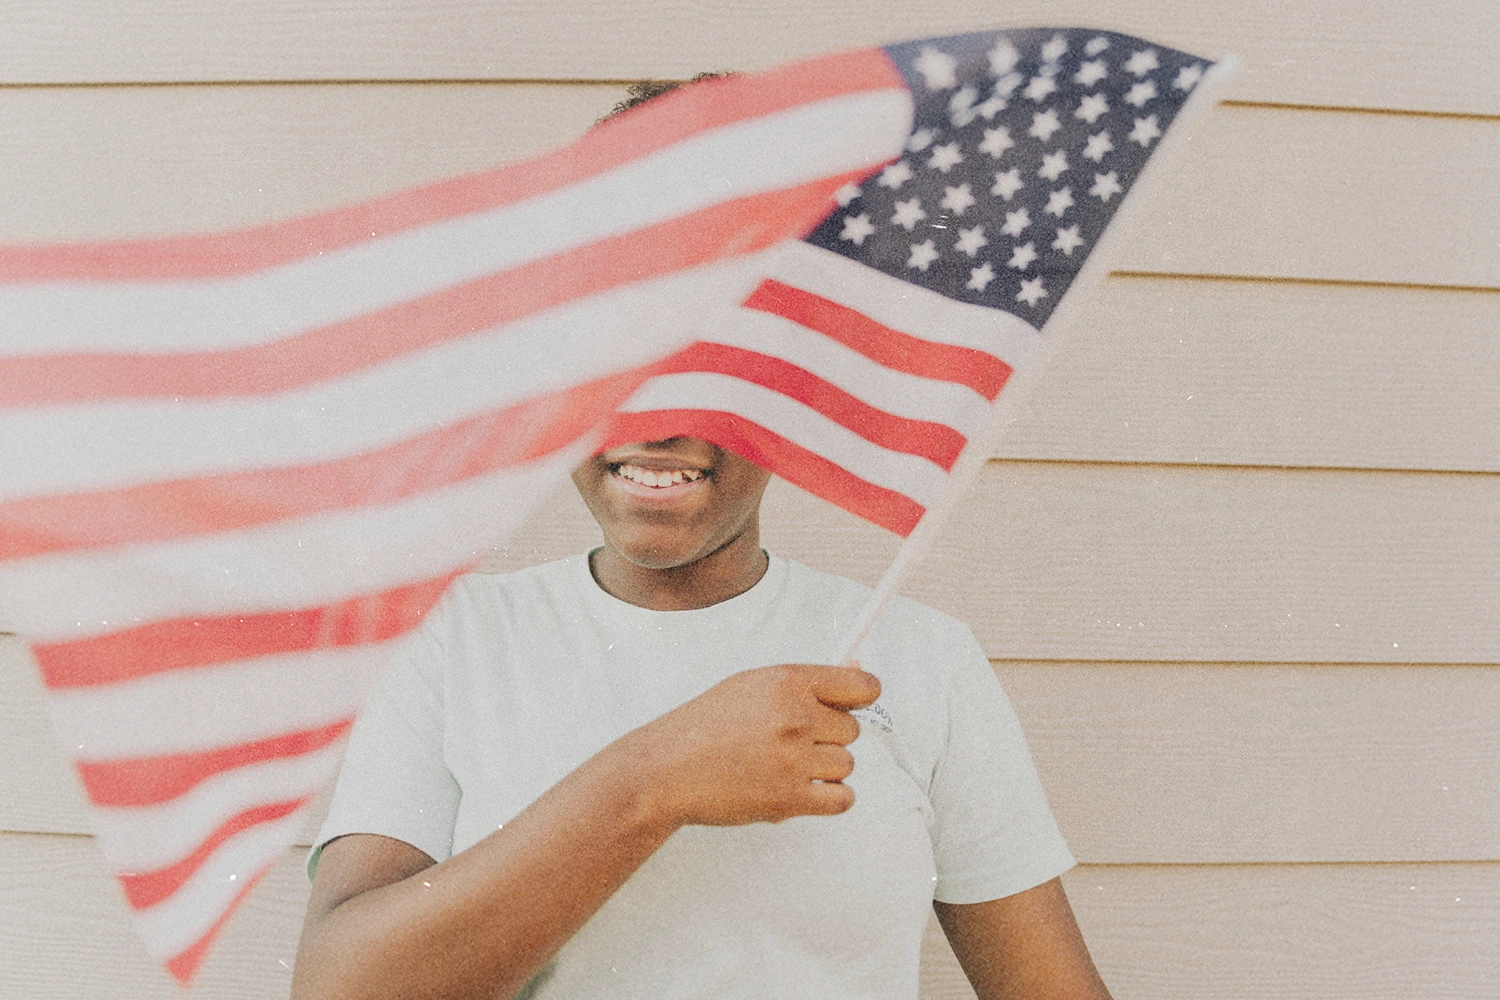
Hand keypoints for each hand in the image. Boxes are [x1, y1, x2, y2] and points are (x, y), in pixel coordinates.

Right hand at [622, 663, 880, 827]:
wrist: (666, 769)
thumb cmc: (704, 727)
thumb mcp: (752, 686)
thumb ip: (806, 684)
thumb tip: (858, 675)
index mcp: (788, 681)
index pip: (863, 686)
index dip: (860, 699)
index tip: (852, 708)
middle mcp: (795, 716)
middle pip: (853, 730)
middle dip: (827, 739)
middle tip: (789, 744)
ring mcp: (793, 759)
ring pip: (846, 765)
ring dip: (822, 771)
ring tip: (783, 768)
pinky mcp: (789, 799)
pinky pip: (842, 799)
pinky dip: (827, 799)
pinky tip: (800, 791)